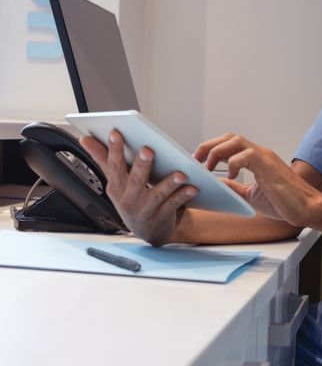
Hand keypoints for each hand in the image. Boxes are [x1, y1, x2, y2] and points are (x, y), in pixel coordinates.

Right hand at [81, 130, 197, 245]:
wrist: (147, 232)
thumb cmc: (131, 201)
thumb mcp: (115, 182)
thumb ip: (102, 159)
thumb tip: (85, 139)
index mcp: (116, 187)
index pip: (114, 166)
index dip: (114, 150)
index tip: (116, 132)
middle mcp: (129, 199)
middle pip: (135, 180)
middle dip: (141, 165)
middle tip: (148, 149)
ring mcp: (146, 209)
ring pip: (158, 194)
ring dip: (169, 183)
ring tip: (180, 173)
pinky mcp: (162, 216)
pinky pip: (174, 205)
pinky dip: (183, 196)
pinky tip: (193, 187)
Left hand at [195, 133, 321, 227]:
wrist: (307, 208)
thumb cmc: (285, 202)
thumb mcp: (252, 195)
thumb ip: (235, 187)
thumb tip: (217, 184)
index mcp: (257, 159)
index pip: (231, 143)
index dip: (212, 148)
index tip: (198, 161)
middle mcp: (260, 153)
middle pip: (229, 137)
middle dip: (209, 146)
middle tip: (196, 160)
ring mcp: (265, 157)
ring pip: (235, 141)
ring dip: (216, 151)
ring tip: (208, 166)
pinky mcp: (269, 166)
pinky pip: (246, 155)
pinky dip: (233, 162)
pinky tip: (230, 175)